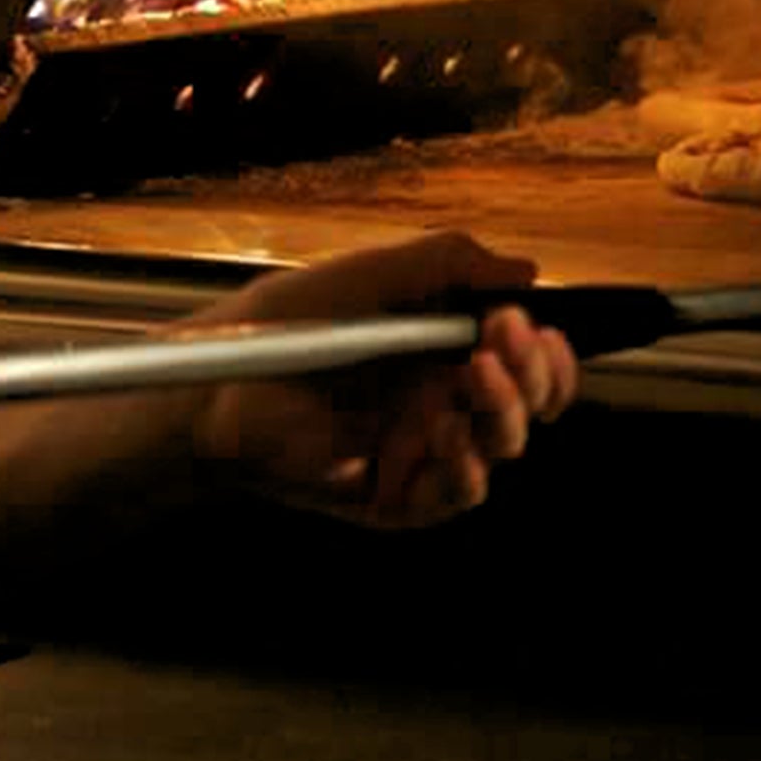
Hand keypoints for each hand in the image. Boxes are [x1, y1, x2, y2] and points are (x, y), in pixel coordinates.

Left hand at [191, 231, 578, 527]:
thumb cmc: (288, 323)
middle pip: (528, 405)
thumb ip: (449, 263)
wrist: (216, 385)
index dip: (544, 350)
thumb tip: (528, 271)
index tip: (530, 324)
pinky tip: (449, 436)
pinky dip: (466, 468)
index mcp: (447, 350)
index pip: (526, 360)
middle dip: (533, 375)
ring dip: (502, 414)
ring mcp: (423, 452)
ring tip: (473, 379)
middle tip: (501, 346)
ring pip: (502, 448)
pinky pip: (455, 495)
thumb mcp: (373, 275)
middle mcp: (445, 402)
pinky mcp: (396, 497)